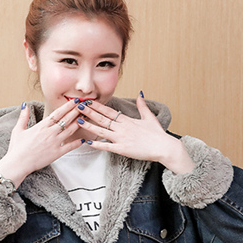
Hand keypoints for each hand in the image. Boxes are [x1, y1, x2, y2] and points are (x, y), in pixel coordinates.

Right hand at [0, 99, 84, 186]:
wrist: (18, 163)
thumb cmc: (17, 148)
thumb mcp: (18, 130)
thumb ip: (23, 116)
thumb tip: (25, 105)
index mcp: (41, 126)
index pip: (57, 113)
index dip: (68, 106)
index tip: (75, 101)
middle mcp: (50, 132)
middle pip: (66, 119)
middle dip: (76, 111)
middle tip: (85, 106)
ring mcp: (54, 143)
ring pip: (70, 130)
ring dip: (78, 123)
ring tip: (86, 118)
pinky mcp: (57, 153)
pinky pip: (70, 147)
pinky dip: (77, 143)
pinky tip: (83, 139)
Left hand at [76, 94, 194, 173]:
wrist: (164, 147)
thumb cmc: (157, 134)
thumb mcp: (149, 117)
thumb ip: (142, 106)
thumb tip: (140, 93)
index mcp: (128, 120)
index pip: (109, 111)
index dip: (97, 106)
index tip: (88, 101)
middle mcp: (123, 128)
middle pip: (102, 118)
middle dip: (89, 112)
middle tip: (77, 107)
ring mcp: (122, 138)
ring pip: (102, 131)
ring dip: (89, 126)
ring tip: (78, 121)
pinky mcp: (123, 149)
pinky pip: (107, 146)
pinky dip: (97, 144)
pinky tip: (88, 143)